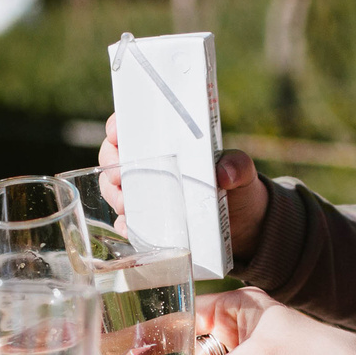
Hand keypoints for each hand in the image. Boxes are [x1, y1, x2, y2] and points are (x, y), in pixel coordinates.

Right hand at [101, 115, 268, 262]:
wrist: (245, 226)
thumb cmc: (238, 187)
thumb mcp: (242, 171)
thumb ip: (238, 166)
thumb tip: (225, 173)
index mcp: (168, 143)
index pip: (133, 126)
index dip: (118, 126)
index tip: (116, 133)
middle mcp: (151, 164)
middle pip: (115, 157)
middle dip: (110, 165)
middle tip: (118, 177)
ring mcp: (146, 193)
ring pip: (114, 188)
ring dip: (114, 195)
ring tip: (126, 205)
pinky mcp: (147, 221)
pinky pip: (126, 221)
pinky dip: (124, 225)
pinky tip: (129, 229)